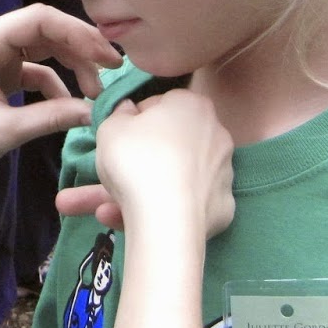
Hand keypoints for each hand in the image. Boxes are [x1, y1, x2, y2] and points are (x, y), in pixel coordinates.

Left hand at [0, 5, 120, 189]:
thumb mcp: (4, 131)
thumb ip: (51, 117)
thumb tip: (95, 112)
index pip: (39, 19)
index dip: (78, 33)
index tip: (107, 56)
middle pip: (45, 30)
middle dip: (80, 48)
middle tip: (113, 71)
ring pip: (43, 49)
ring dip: (71, 66)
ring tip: (95, 93)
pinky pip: (34, 70)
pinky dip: (55, 85)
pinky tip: (69, 106)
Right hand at [58, 90, 234, 238]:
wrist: (167, 221)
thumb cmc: (137, 161)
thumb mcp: (110, 127)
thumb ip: (119, 113)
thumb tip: (129, 110)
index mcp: (193, 105)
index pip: (161, 104)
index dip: (135, 120)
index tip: (119, 137)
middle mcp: (216, 134)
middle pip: (168, 144)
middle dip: (137, 161)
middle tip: (109, 176)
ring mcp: (223, 173)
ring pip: (173, 178)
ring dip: (142, 191)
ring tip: (104, 212)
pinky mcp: (222, 208)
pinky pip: (185, 204)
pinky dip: (163, 211)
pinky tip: (137, 223)